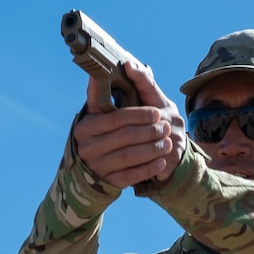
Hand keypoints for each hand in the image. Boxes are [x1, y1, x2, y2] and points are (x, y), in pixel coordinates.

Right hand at [74, 59, 184, 188]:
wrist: (90, 170)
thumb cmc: (100, 134)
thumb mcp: (97, 115)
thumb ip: (100, 94)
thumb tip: (97, 71)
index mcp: (85, 128)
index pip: (116, 119)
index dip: (139, 115)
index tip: (157, 112)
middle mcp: (88, 148)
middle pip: (125, 137)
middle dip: (149, 132)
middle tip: (166, 127)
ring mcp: (97, 167)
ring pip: (130, 157)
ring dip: (152, 149)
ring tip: (167, 143)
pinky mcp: (108, 182)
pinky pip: (132, 175)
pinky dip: (148, 168)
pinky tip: (161, 161)